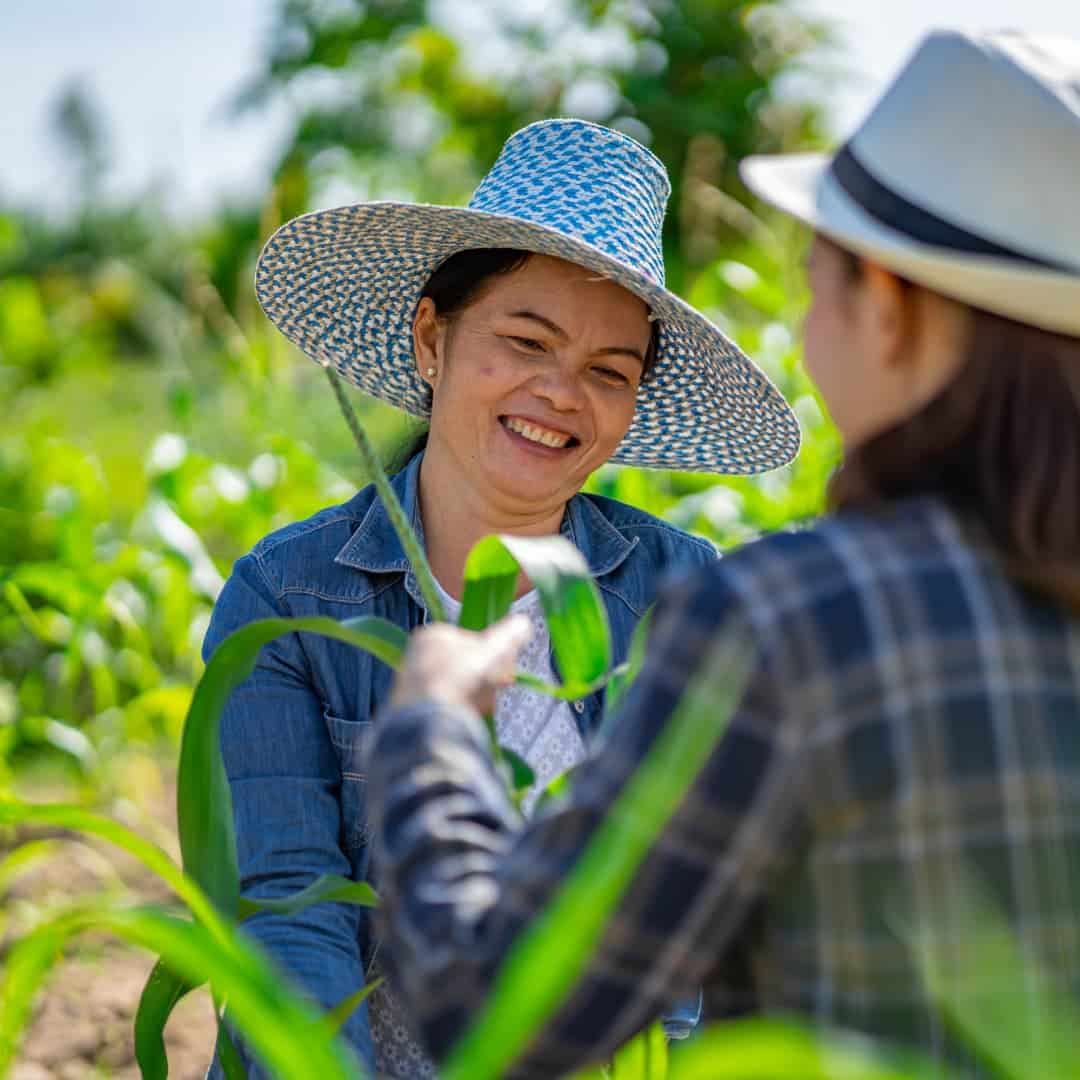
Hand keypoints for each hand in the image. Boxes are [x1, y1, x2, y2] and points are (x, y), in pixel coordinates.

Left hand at [390, 614, 532, 713]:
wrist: (429, 719)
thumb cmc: (460, 677)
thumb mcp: (493, 650)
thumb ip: (509, 636)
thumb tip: (523, 623)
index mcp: (433, 635)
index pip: (471, 640)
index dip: (494, 654)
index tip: (506, 669)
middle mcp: (417, 656)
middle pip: (463, 664)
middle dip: (486, 677)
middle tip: (499, 687)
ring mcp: (413, 683)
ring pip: (455, 685)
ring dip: (476, 694)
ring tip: (485, 705)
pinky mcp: (411, 708)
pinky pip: (444, 704)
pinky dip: (460, 709)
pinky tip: (470, 716)